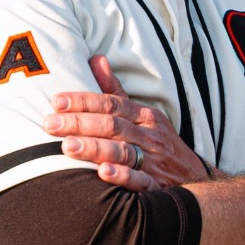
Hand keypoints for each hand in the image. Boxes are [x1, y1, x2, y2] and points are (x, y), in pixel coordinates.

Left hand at [45, 56, 212, 190]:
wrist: (194, 179)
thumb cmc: (158, 144)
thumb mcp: (141, 114)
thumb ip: (115, 91)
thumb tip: (95, 59)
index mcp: (144, 115)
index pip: (111, 103)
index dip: (84, 101)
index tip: (56, 101)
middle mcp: (149, 135)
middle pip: (113, 125)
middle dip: (80, 124)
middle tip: (50, 124)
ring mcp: (154, 161)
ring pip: (123, 151)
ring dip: (95, 148)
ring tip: (67, 147)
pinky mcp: (157, 186)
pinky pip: (140, 180)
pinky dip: (122, 176)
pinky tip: (102, 173)